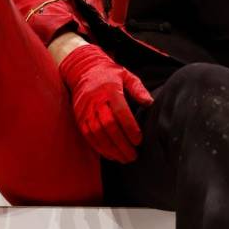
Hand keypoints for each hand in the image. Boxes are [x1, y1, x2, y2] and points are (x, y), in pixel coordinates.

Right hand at [57, 43, 152, 162]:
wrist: (83, 69)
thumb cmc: (109, 74)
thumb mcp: (126, 75)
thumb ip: (138, 89)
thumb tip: (150, 103)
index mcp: (110, 89)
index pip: (120, 111)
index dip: (130, 127)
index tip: (138, 140)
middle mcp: (96, 100)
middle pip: (108, 125)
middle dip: (122, 143)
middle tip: (133, 155)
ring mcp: (86, 110)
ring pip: (97, 133)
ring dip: (111, 149)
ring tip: (124, 158)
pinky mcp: (79, 117)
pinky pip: (88, 135)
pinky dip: (99, 147)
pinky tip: (110, 154)